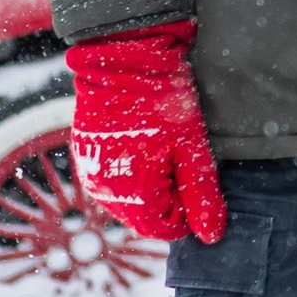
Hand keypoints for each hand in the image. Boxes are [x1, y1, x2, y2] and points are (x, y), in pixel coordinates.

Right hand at [66, 21, 227, 245]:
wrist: (124, 60)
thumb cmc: (163, 103)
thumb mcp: (192, 148)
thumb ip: (201, 195)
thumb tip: (211, 237)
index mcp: (132, 197)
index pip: (164, 229)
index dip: (187, 211)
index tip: (197, 180)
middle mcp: (104, 192)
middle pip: (146, 215)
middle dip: (169, 196)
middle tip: (183, 158)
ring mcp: (91, 173)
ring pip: (129, 197)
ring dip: (150, 182)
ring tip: (165, 145)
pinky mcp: (85, 154)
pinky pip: (113, 176)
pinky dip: (132, 166)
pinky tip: (146, 139)